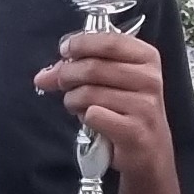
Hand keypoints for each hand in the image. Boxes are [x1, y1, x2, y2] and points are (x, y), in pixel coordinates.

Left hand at [38, 31, 170, 181]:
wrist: (149, 152)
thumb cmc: (127, 112)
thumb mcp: (110, 83)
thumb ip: (79, 71)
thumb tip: (43, 76)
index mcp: (147, 58)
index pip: (110, 41)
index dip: (81, 44)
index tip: (65, 51)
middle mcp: (149, 79)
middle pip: (95, 67)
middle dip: (68, 74)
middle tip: (62, 82)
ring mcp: (144, 106)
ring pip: (90, 92)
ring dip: (73, 99)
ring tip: (75, 105)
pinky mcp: (134, 131)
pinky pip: (94, 115)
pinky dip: (84, 118)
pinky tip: (90, 121)